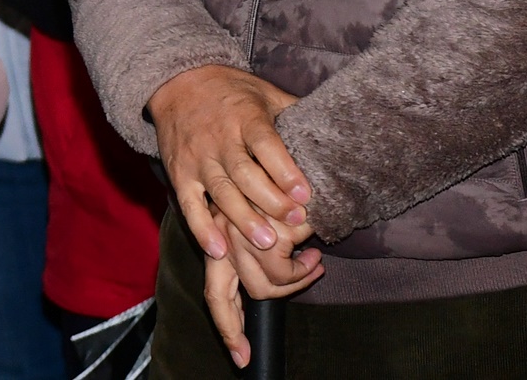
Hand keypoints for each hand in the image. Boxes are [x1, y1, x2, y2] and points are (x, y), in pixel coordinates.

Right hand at [151, 63, 311, 261]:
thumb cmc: (231, 90)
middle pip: (243, 173)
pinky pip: (189, 205)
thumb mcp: (265, 92)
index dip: (284, 170)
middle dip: (269, 200)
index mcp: (244, 117)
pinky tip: (219, 250)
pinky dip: (202, 229)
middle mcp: (219, 139)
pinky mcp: (179, 173)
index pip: (264, 144)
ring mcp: (197, 158)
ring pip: (220, 192)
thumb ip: (294, 112)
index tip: (305, 194)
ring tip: (267, 243)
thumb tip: (336, 127)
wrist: (177, 81)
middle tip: (295, 221)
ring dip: (243, 219)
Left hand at [205, 217, 323, 368]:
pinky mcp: (262, 233)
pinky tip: (312, 253)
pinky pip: (284, 272)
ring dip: (292, 283)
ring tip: (308, 264)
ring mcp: (238, 234)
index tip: (237, 356)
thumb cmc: (287, 202)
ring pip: (261, 286)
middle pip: (221, 296)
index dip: (225, 324)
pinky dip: (303, 270)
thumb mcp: (266, 232)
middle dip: (232, 330)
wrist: (301, 170)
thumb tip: (261, 298)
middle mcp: (221, 236)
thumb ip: (257, 260)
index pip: (213, 289)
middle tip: (245, 354)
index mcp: (218, 238)